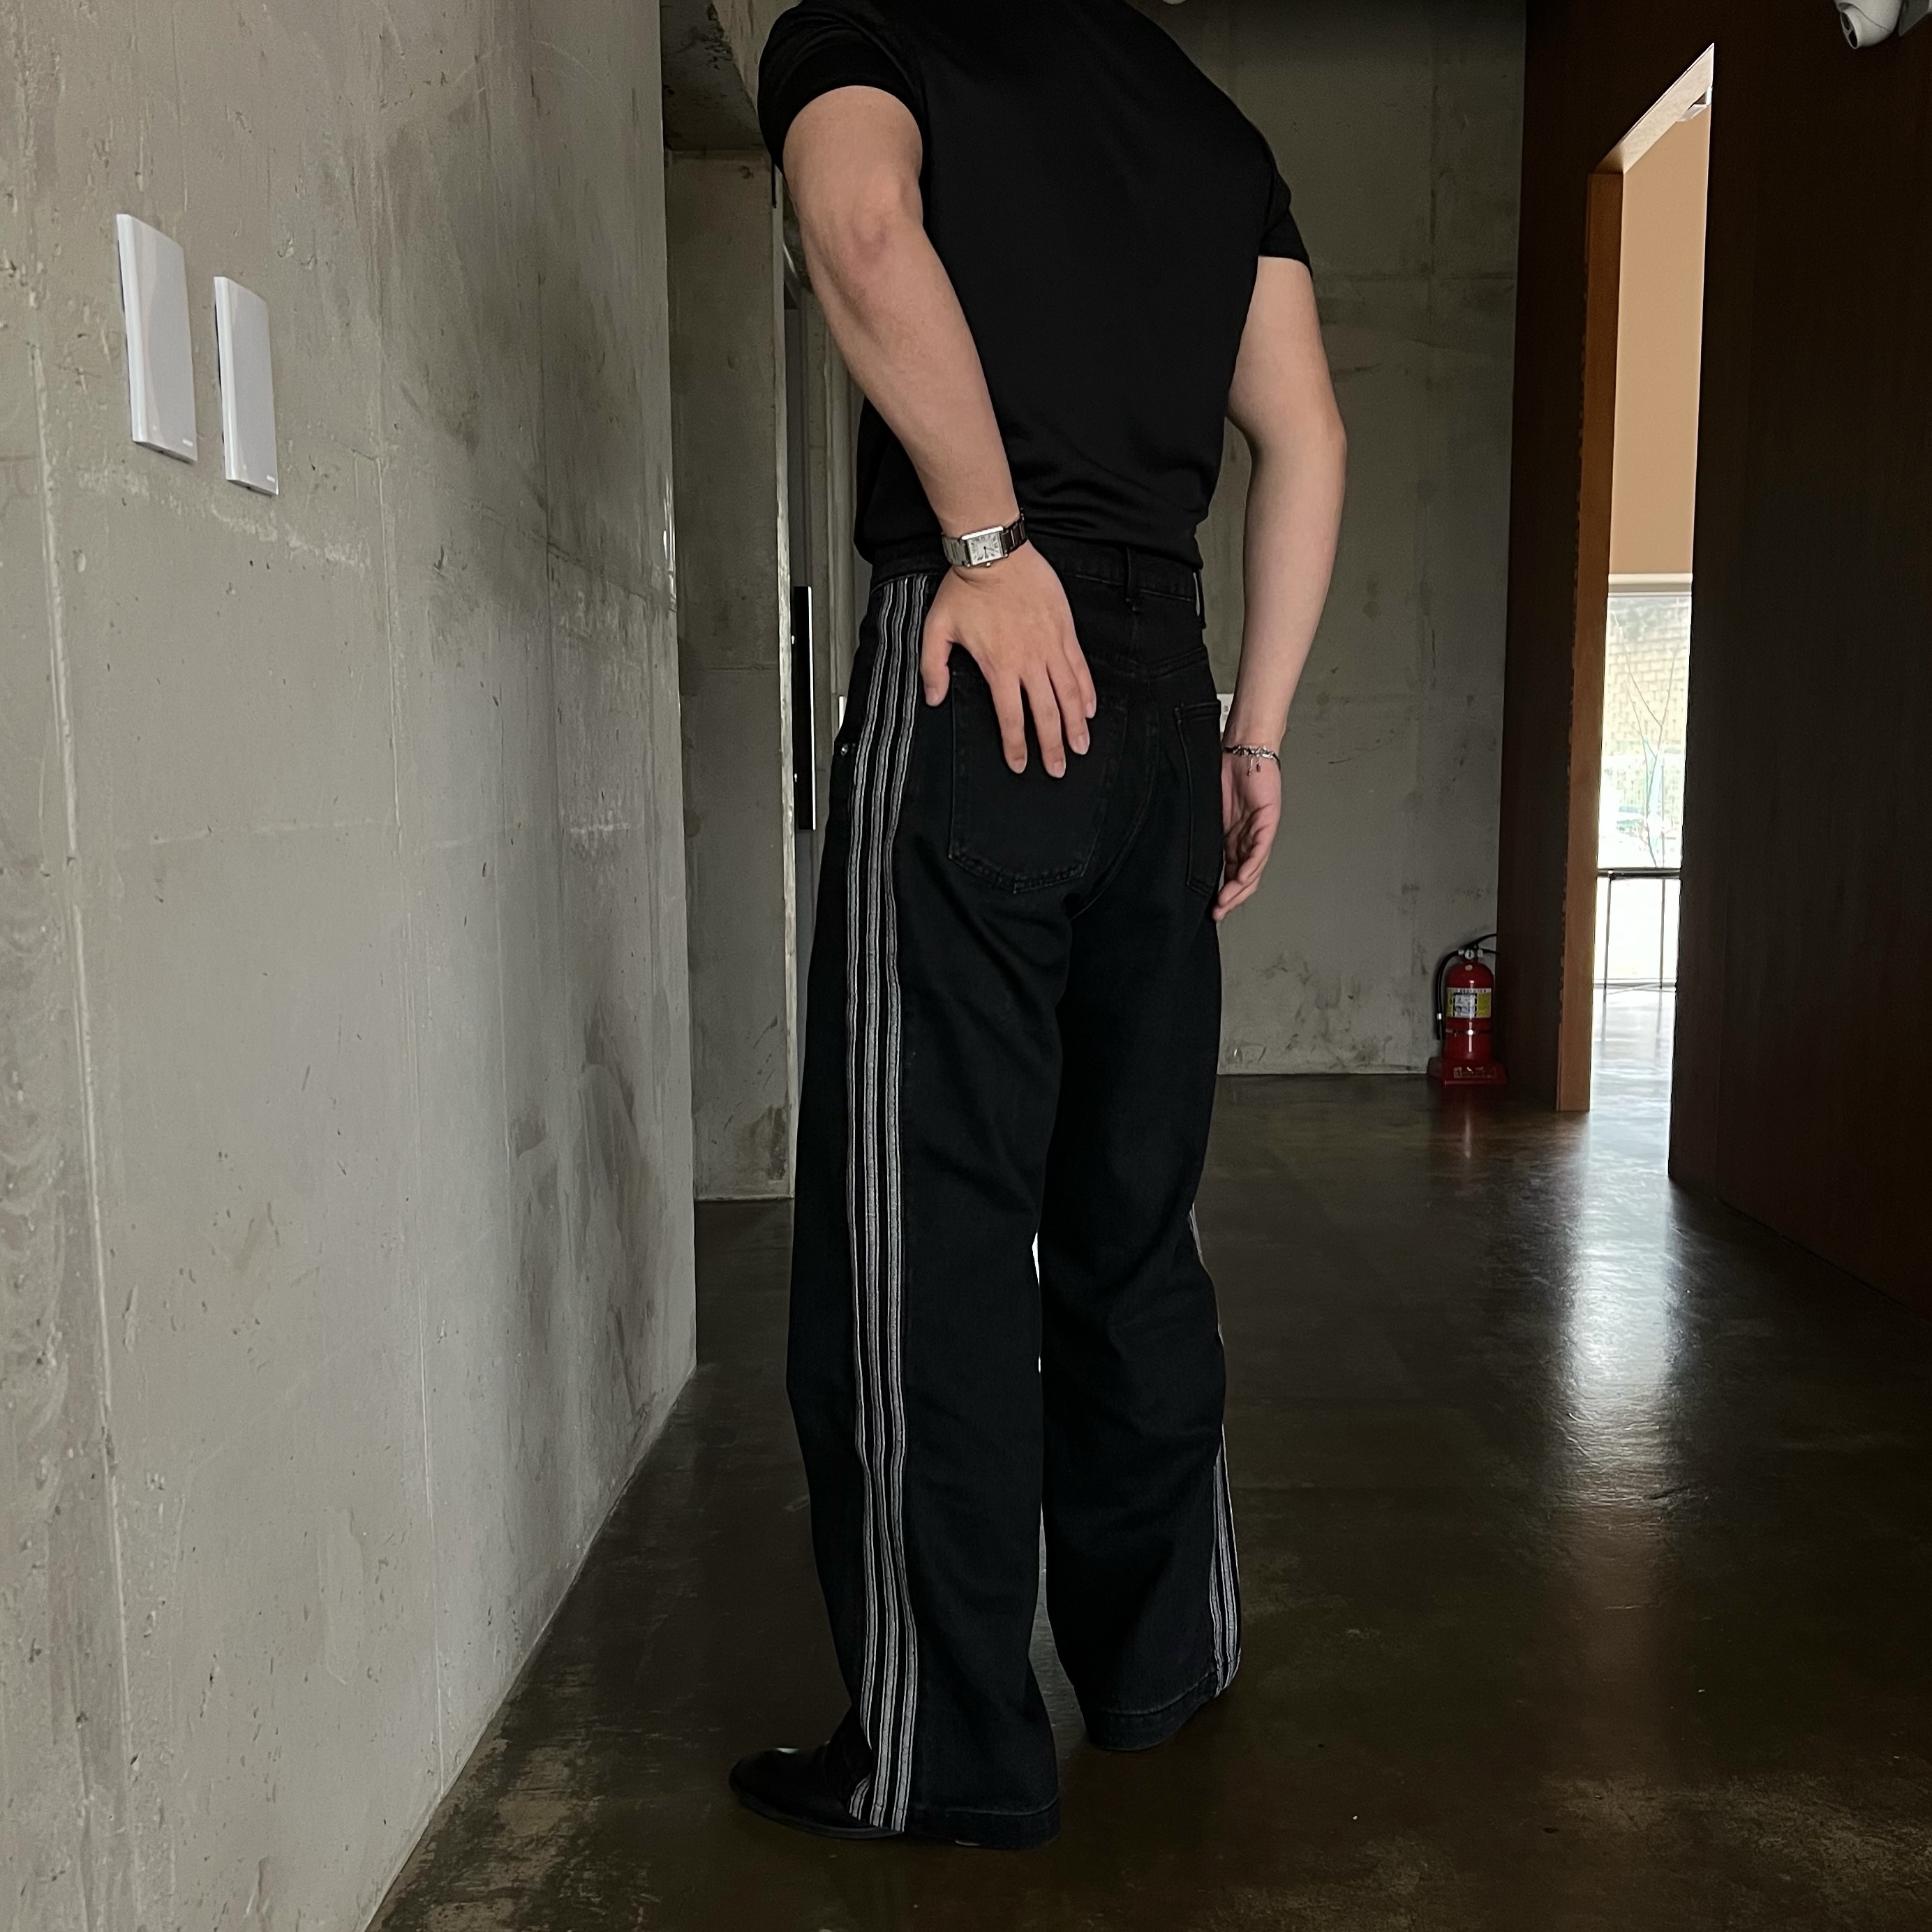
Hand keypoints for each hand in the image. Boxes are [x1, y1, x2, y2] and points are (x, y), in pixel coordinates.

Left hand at [920, 543, 1096, 775]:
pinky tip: (1089, 709)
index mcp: (999, 667)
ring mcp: (1051, 646)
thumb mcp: (937, 629)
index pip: (1011, 717)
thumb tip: (933, 699)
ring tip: (1081, 746)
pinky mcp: (1065, 631)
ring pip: (1069, 694)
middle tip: (1059, 769)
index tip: (1021, 765)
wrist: (993, 553)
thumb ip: (933, 668)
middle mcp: (1029, 661)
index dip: (1017, 746)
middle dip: (1052, 746)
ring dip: (1076, 725)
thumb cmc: (965, 589)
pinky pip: (1080, 668)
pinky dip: (1087, 691)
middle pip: (1046, 714)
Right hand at [1214, 748, 1280, 922]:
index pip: (1230, 870)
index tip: (1210, 906)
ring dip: (1240, 887)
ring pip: (1253, 867)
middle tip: (1218, 911)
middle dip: (1231, 897)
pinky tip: (1242, 878)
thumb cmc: (1225, 770)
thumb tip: (1181, 849)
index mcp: (1233, 836)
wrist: (1243, 746)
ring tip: (1227, 901)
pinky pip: (1260, 848)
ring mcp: (1258, 829)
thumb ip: (1202, 830)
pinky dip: (1251, 865)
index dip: (1222, 890)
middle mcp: (1247, 836)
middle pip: (1244, 875)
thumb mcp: (1207, 808)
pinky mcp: (1267, 819)